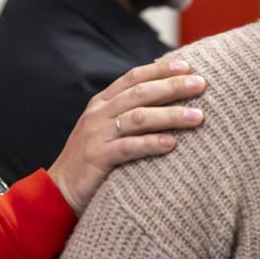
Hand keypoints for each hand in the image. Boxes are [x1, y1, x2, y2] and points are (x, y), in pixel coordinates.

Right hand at [48, 59, 205, 214]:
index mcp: (101, 103)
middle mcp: (98, 114)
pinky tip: (172, 143)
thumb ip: (128, 114)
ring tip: (198, 116)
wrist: (58, 192)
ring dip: (170, 115)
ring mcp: (96, 135)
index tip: (188, 65)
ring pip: (138, 117)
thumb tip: (166, 101)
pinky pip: (128, 147)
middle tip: (201, 84)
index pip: (133, 78)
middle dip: (172, 86)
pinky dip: (151, 143)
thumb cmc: (92, 161)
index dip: (160, 69)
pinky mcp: (97, 158)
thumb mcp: (106, 130)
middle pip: (140, 93)